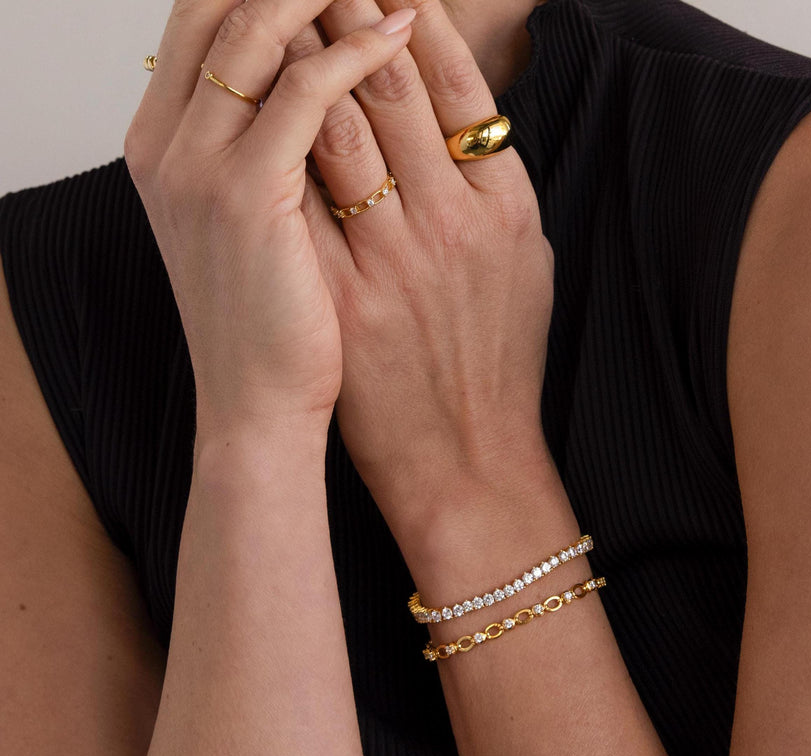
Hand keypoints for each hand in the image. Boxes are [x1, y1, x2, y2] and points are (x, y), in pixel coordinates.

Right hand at [124, 0, 415, 441]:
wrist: (259, 411)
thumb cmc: (272, 333)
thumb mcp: (251, 234)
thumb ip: (262, 161)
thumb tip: (310, 99)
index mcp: (162, 149)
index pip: (201, 24)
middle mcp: (166, 146)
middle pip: (220, 7)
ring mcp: (198, 167)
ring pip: (259, 32)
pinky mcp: (247, 194)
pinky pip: (307, 91)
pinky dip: (355, 52)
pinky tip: (400, 37)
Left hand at [294, 0, 554, 537]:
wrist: (465, 454)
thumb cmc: (497, 358)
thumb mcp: (525, 260)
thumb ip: (497, 178)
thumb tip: (464, 104)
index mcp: (504, 208)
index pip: (457, 80)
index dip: (414, 12)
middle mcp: (451, 225)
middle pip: (389, 83)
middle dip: (346, 10)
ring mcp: (392, 261)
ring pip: (335, 125)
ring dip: (303, 58)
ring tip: (284, 19)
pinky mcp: (341, 296)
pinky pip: (299, 195)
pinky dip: (278, 140)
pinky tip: (260, 106)